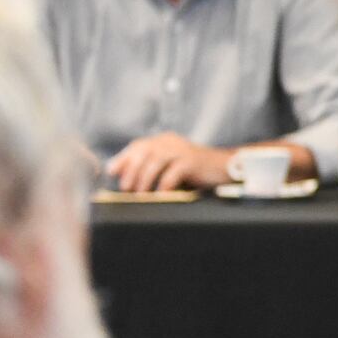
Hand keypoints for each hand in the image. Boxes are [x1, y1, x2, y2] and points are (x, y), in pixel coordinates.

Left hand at [105, 132, 234, 192]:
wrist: (225, 168)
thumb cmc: (196, 171)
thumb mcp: (171, 166)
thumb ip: (151, 167)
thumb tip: (123, 176)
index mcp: (164, 140)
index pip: (138, 146)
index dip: (123, 158)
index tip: (111, 172)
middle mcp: (171, 142)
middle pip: (144, 152)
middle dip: (131, 171)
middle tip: (125, 188)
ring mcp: (182, 150)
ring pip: (155, 162)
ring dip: (144, 180)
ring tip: (140, 195)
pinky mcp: (192, 161)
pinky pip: (172, 173)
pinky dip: (163, 186)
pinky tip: (160, 196)